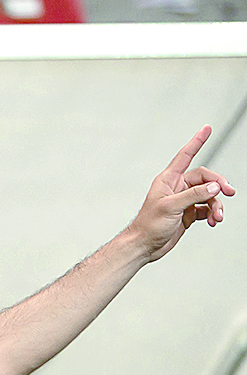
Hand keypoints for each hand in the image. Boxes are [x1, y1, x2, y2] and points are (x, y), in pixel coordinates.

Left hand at [127, 125, 234, 262]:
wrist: (145, 246)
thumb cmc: (149, 225)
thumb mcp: (171, 207)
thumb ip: (193, 195)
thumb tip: (213, 186)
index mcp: (168, 180)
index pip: (185, 156)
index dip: (197, 141)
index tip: (207, 128)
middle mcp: (176, 188)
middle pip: (205, 178)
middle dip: (218, 185)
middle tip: (229, 192)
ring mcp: (183, 200)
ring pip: (208, 195)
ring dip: (216, 205)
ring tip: (218, 217)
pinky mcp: (188, 213)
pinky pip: (207, 208)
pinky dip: (213, 214)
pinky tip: (213, 221)